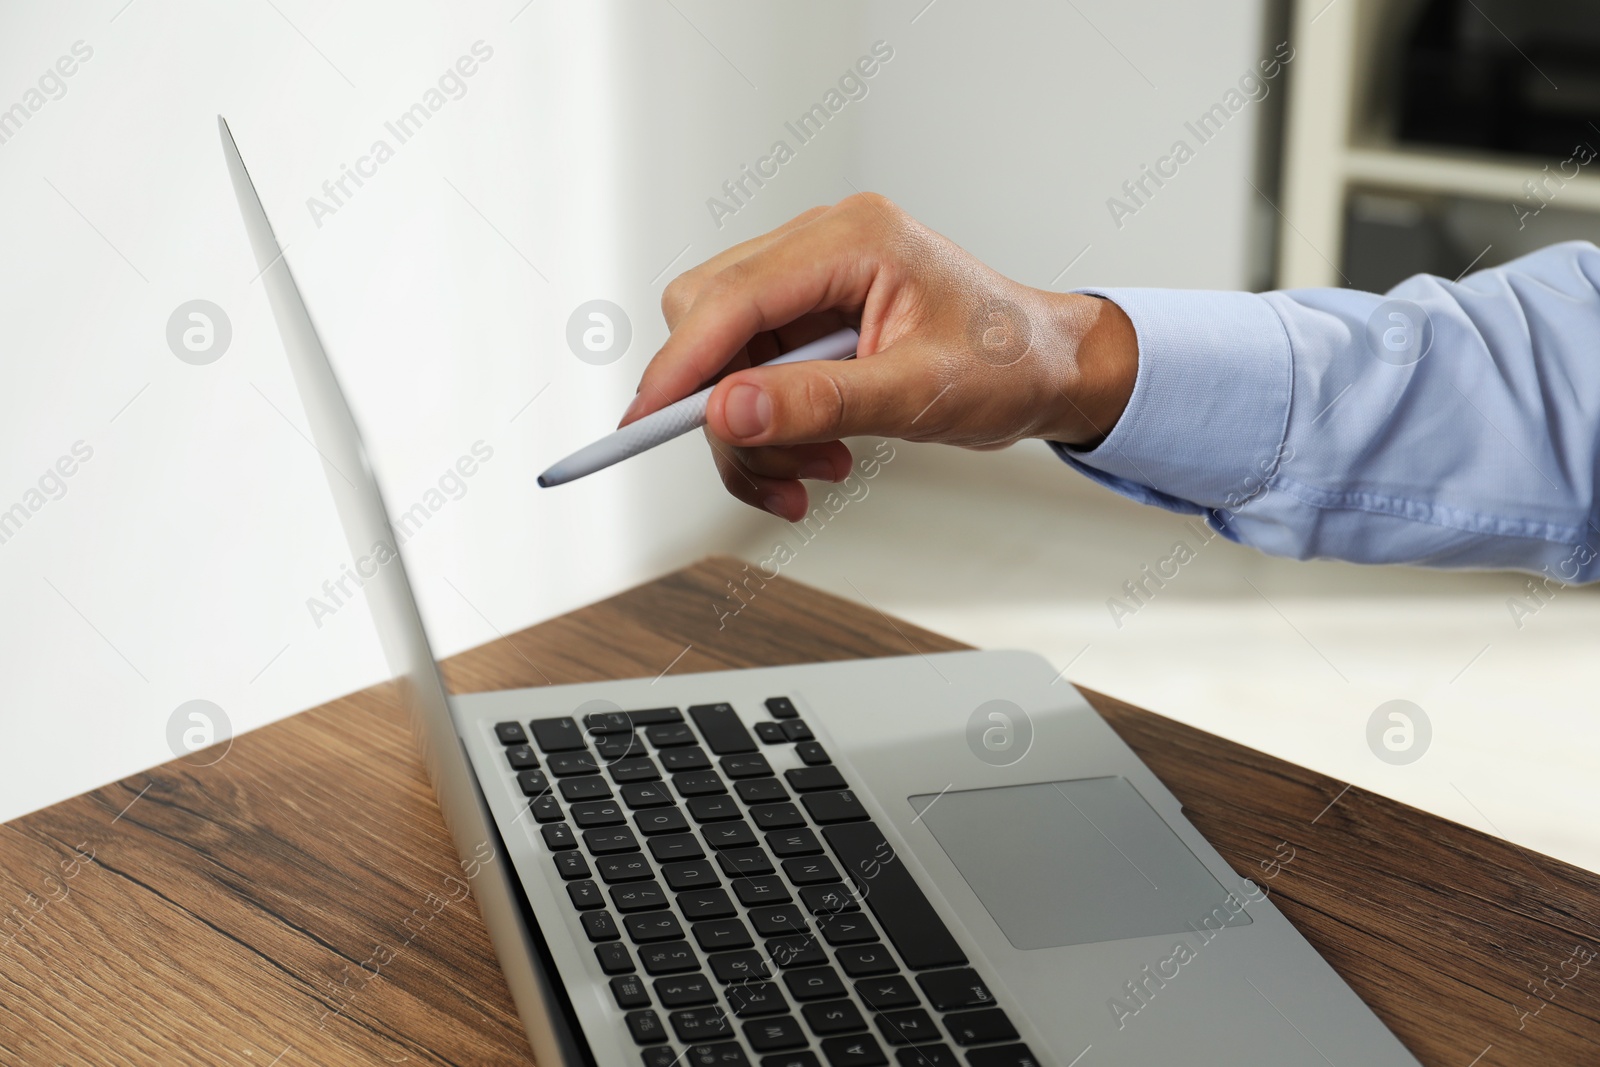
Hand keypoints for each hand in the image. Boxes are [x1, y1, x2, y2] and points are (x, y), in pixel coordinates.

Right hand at [622, 193, 1136, 519]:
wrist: (1049, 370)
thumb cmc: (1008, 365)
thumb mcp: (917, 394)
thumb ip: (817, 402)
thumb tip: (727, 413)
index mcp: (851, 238)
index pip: (730, 297)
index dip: (680, 365)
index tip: (642, 424)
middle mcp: (821, 246)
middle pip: (708, 321)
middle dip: (724, 406)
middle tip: (773, 466)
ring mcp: (810, 281)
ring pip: (722, 357)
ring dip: (753, 431)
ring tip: (818, 470)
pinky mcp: (808, 319)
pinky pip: (751, 376)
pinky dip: (770, 430)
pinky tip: (817, 457)